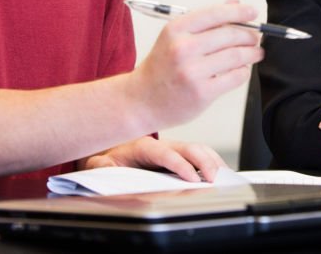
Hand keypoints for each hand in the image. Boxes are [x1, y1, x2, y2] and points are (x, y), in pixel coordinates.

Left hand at [81, 136, 226, 182]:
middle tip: (215, 178)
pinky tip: (221, 171)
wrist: (110, 141)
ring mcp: (172, 147)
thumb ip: (99, 165)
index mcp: (143, 147)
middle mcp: (162, 144)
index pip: (166, 154)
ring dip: (212, 160)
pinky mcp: (178, 152)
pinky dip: (213, 160)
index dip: (180, 166)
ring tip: (224, 176)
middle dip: (204, 162)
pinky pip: (200, 153)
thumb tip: (105, 167)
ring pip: (198, 149)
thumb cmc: (107, 153)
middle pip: (189, 148)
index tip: (192, 179)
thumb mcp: (96, 160)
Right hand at [129, 0, 263, 128]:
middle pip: (230, 35)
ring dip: (252, 53)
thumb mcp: (175, 37)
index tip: (252, 12)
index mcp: (176, 29)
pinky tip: (242, 69)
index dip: (239, 12)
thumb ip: (206, 20)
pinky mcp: (202, 92)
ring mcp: (192, 71)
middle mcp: (183, 48)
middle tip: (255, 37)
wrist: (141, 101)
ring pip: (236, 56)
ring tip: (255, 52)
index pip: (215, 13)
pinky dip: (243, 71)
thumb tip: (234, 2)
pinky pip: (235, 77)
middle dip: (249, 35)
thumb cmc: (161, 67)